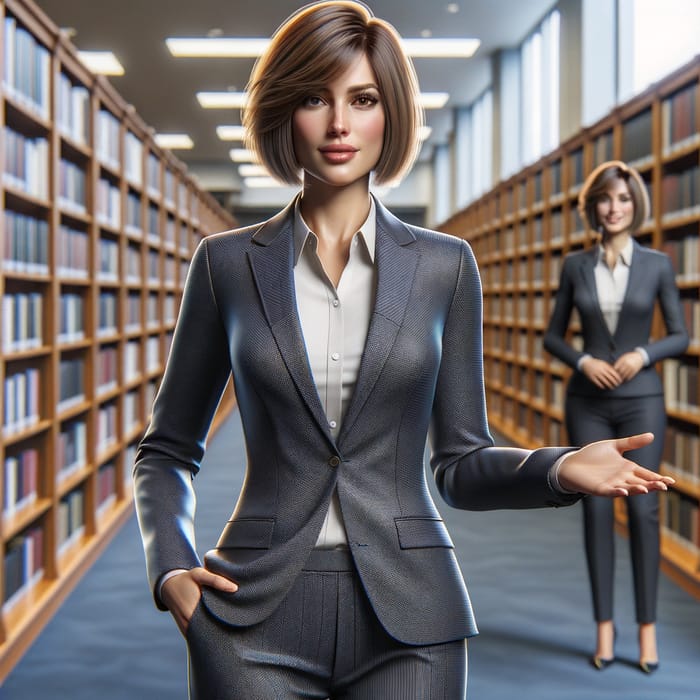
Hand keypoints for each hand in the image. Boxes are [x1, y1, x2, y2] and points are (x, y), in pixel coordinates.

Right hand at [161, 567, 237, 635]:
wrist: (168, 586)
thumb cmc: (187, 579)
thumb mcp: (200, 574)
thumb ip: (216, 580)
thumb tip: (235, 589)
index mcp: (192, 611)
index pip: (215, 623)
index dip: (228, 622)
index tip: (239, 620)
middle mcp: (188, 623)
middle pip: (210, 632)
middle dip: (224, 630)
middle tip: (238, 625)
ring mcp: (186, 629)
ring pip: (204, 636)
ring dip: (216, 633)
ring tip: (231, 630)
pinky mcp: (186, 630)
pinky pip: (199, 636)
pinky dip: (208, 634)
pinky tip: (219, 630)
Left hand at [557, 433, 673, 496]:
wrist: (571, 463)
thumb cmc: (592, 456)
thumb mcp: (614, 446)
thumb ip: (632, 442)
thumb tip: (652, 435)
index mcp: (628, 469)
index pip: (647, 474)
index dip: (658, 478)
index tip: (672, 481)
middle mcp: (622, 478)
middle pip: (641, 483)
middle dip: (652, 485)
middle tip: (664, 486)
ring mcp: (611, 485)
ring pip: (628, 489)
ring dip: (637, 489)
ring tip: (646, 488)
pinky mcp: (599, 488)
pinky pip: (610, 492)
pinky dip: (617, 492)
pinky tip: (624, 492)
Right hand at [580, 357, 621, 388]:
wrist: (586, 363)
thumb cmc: (596, 363)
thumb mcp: (604, 363)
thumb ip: (610, 368)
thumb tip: (617, 374)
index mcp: (605, 366)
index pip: (614, 373)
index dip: (618, 378)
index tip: (620, 381)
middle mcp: (601, 370)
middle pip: (610, 378)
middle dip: (615, 383)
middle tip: (617, 385)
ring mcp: (596, 374)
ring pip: (605, 381)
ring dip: (609, 385)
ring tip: (612, 388)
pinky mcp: (592, 377)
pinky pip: (598, 383)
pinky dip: (602, 386)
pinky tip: (604, 387)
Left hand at [614, 351, 644, 381]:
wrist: (639, 356)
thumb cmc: (629, 357)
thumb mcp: (623, 357)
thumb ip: (618, 362)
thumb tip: (612, 369)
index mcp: (623, 360)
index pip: (616, 368)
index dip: (613, 371)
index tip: (611, 373)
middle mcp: (627, 364)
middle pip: (619, 372)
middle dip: (616, 375)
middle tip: (614, 378)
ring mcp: (631, 368)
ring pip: (624, 375)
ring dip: (621, 378)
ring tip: (619, 379)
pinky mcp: (635, 371)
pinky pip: (629, 377)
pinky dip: (626, 378)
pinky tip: (624, 378)